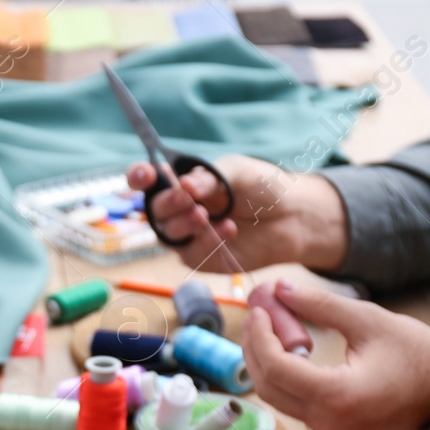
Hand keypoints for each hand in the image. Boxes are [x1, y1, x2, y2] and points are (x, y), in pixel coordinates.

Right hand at [128, 155, 348, 272]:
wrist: (291, 217)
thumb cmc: (263, 187)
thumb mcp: (237, 172)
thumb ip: (210, 178)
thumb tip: (184, 184)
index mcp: (181, 182)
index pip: (148, 180)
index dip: (139, 176)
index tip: (146, 174)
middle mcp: (179, 209)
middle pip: (154, 211)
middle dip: (167, 203)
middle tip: (188, 198)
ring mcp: (188, 235)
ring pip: (167, 235)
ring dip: (183, 224)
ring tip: (206, 216)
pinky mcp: (201, 258)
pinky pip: (191, 253)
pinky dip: (207, 241)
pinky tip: (228, 230)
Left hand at [241, 281, 429, 429]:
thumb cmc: (420, 357)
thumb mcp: (369, 321)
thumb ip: (321, 305)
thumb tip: (281, 289)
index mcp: (337, 396)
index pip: (277, 368)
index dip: (260, 336)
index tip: (259, 308)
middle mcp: (327, 422)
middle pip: (269, 387)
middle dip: (255, 349)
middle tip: (257, 315)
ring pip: (278, 398)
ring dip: (266, 364)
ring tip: (268, 329)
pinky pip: (295, 404)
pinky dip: (284, 377)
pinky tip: (286, 350)